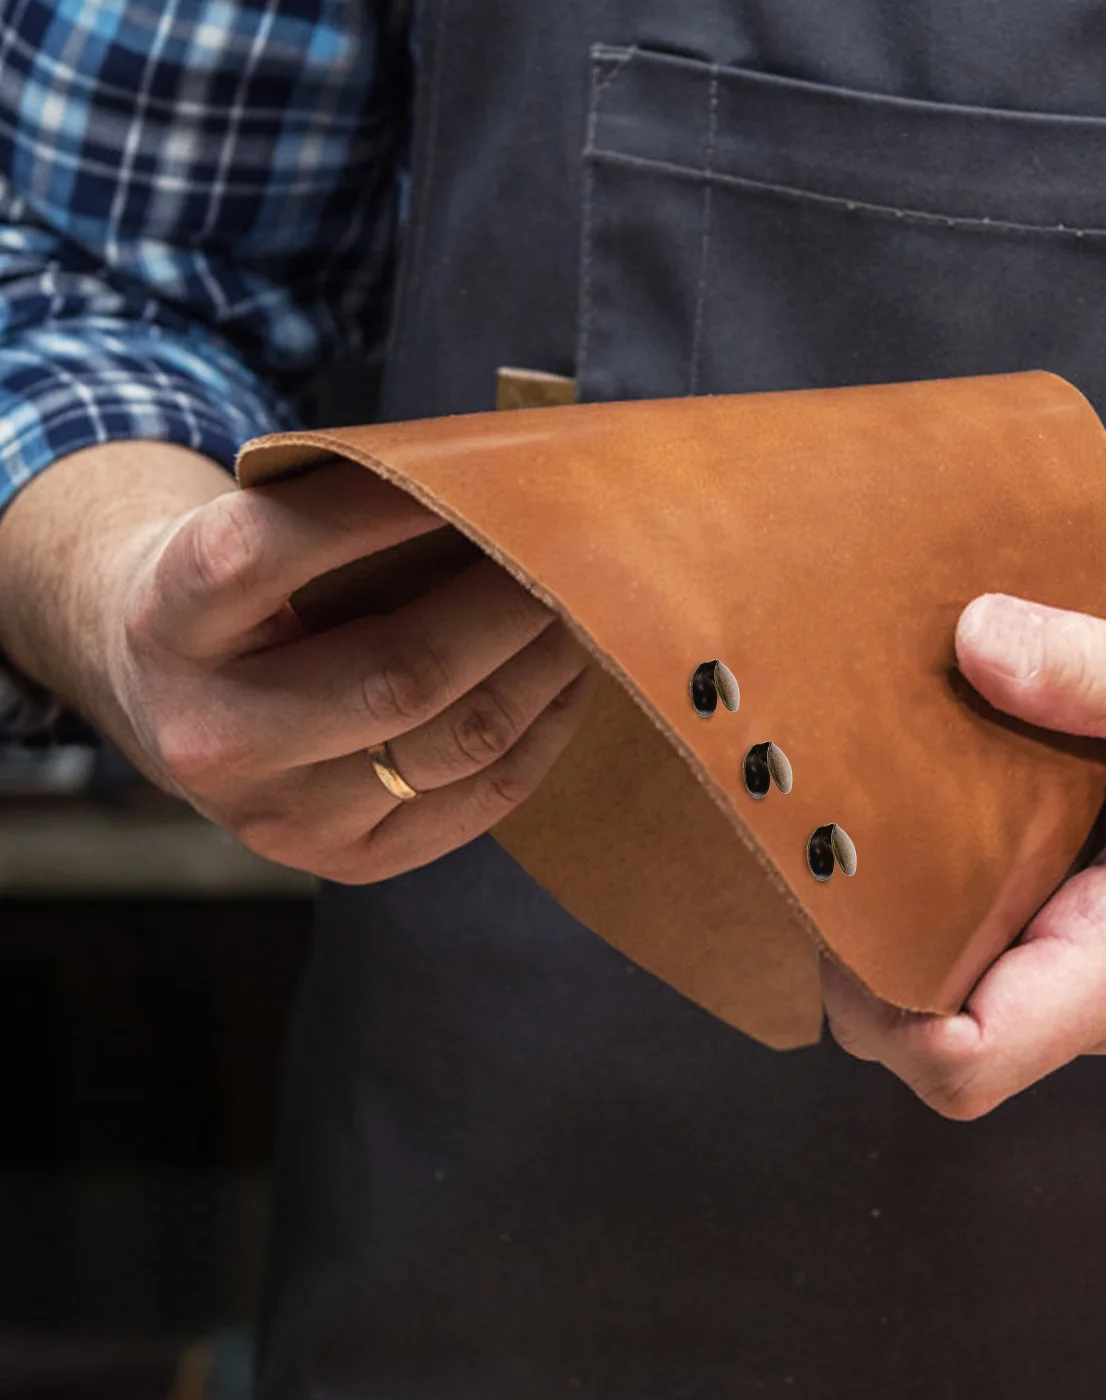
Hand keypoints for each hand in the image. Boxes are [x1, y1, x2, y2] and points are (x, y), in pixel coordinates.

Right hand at [40, 451, 592, 880]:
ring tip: (582, 612)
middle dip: (509, 607)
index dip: (371, 512)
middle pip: (402, 675)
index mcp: (169, 623)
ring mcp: (283, 817)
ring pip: (461, 740)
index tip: (472, 477)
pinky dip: (545, 730)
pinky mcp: (350, 864)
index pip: (263, 556)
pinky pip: (484, 797)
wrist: (176, 707)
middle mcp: (216, 736)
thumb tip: (496, 478)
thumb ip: (338, 505)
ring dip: (544, 668)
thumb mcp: (244, 533)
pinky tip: (566, 680)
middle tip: (570, 555)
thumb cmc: (245, 597)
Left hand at [823, 594, 1105, 1118]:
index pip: (971, 1060)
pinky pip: (996, 952)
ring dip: (898, 934)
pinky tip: (924, 820)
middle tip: (823, 847)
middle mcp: (1101, 988)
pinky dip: (946, 903)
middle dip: (863, 966)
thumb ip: (1100, 674)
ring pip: (961, 999)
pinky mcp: (1101, 935)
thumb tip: (975, 637)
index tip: (836, 910)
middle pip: (937, 1039)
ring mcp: (1099, 970)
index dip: (882, 1013)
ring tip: (857, 828)